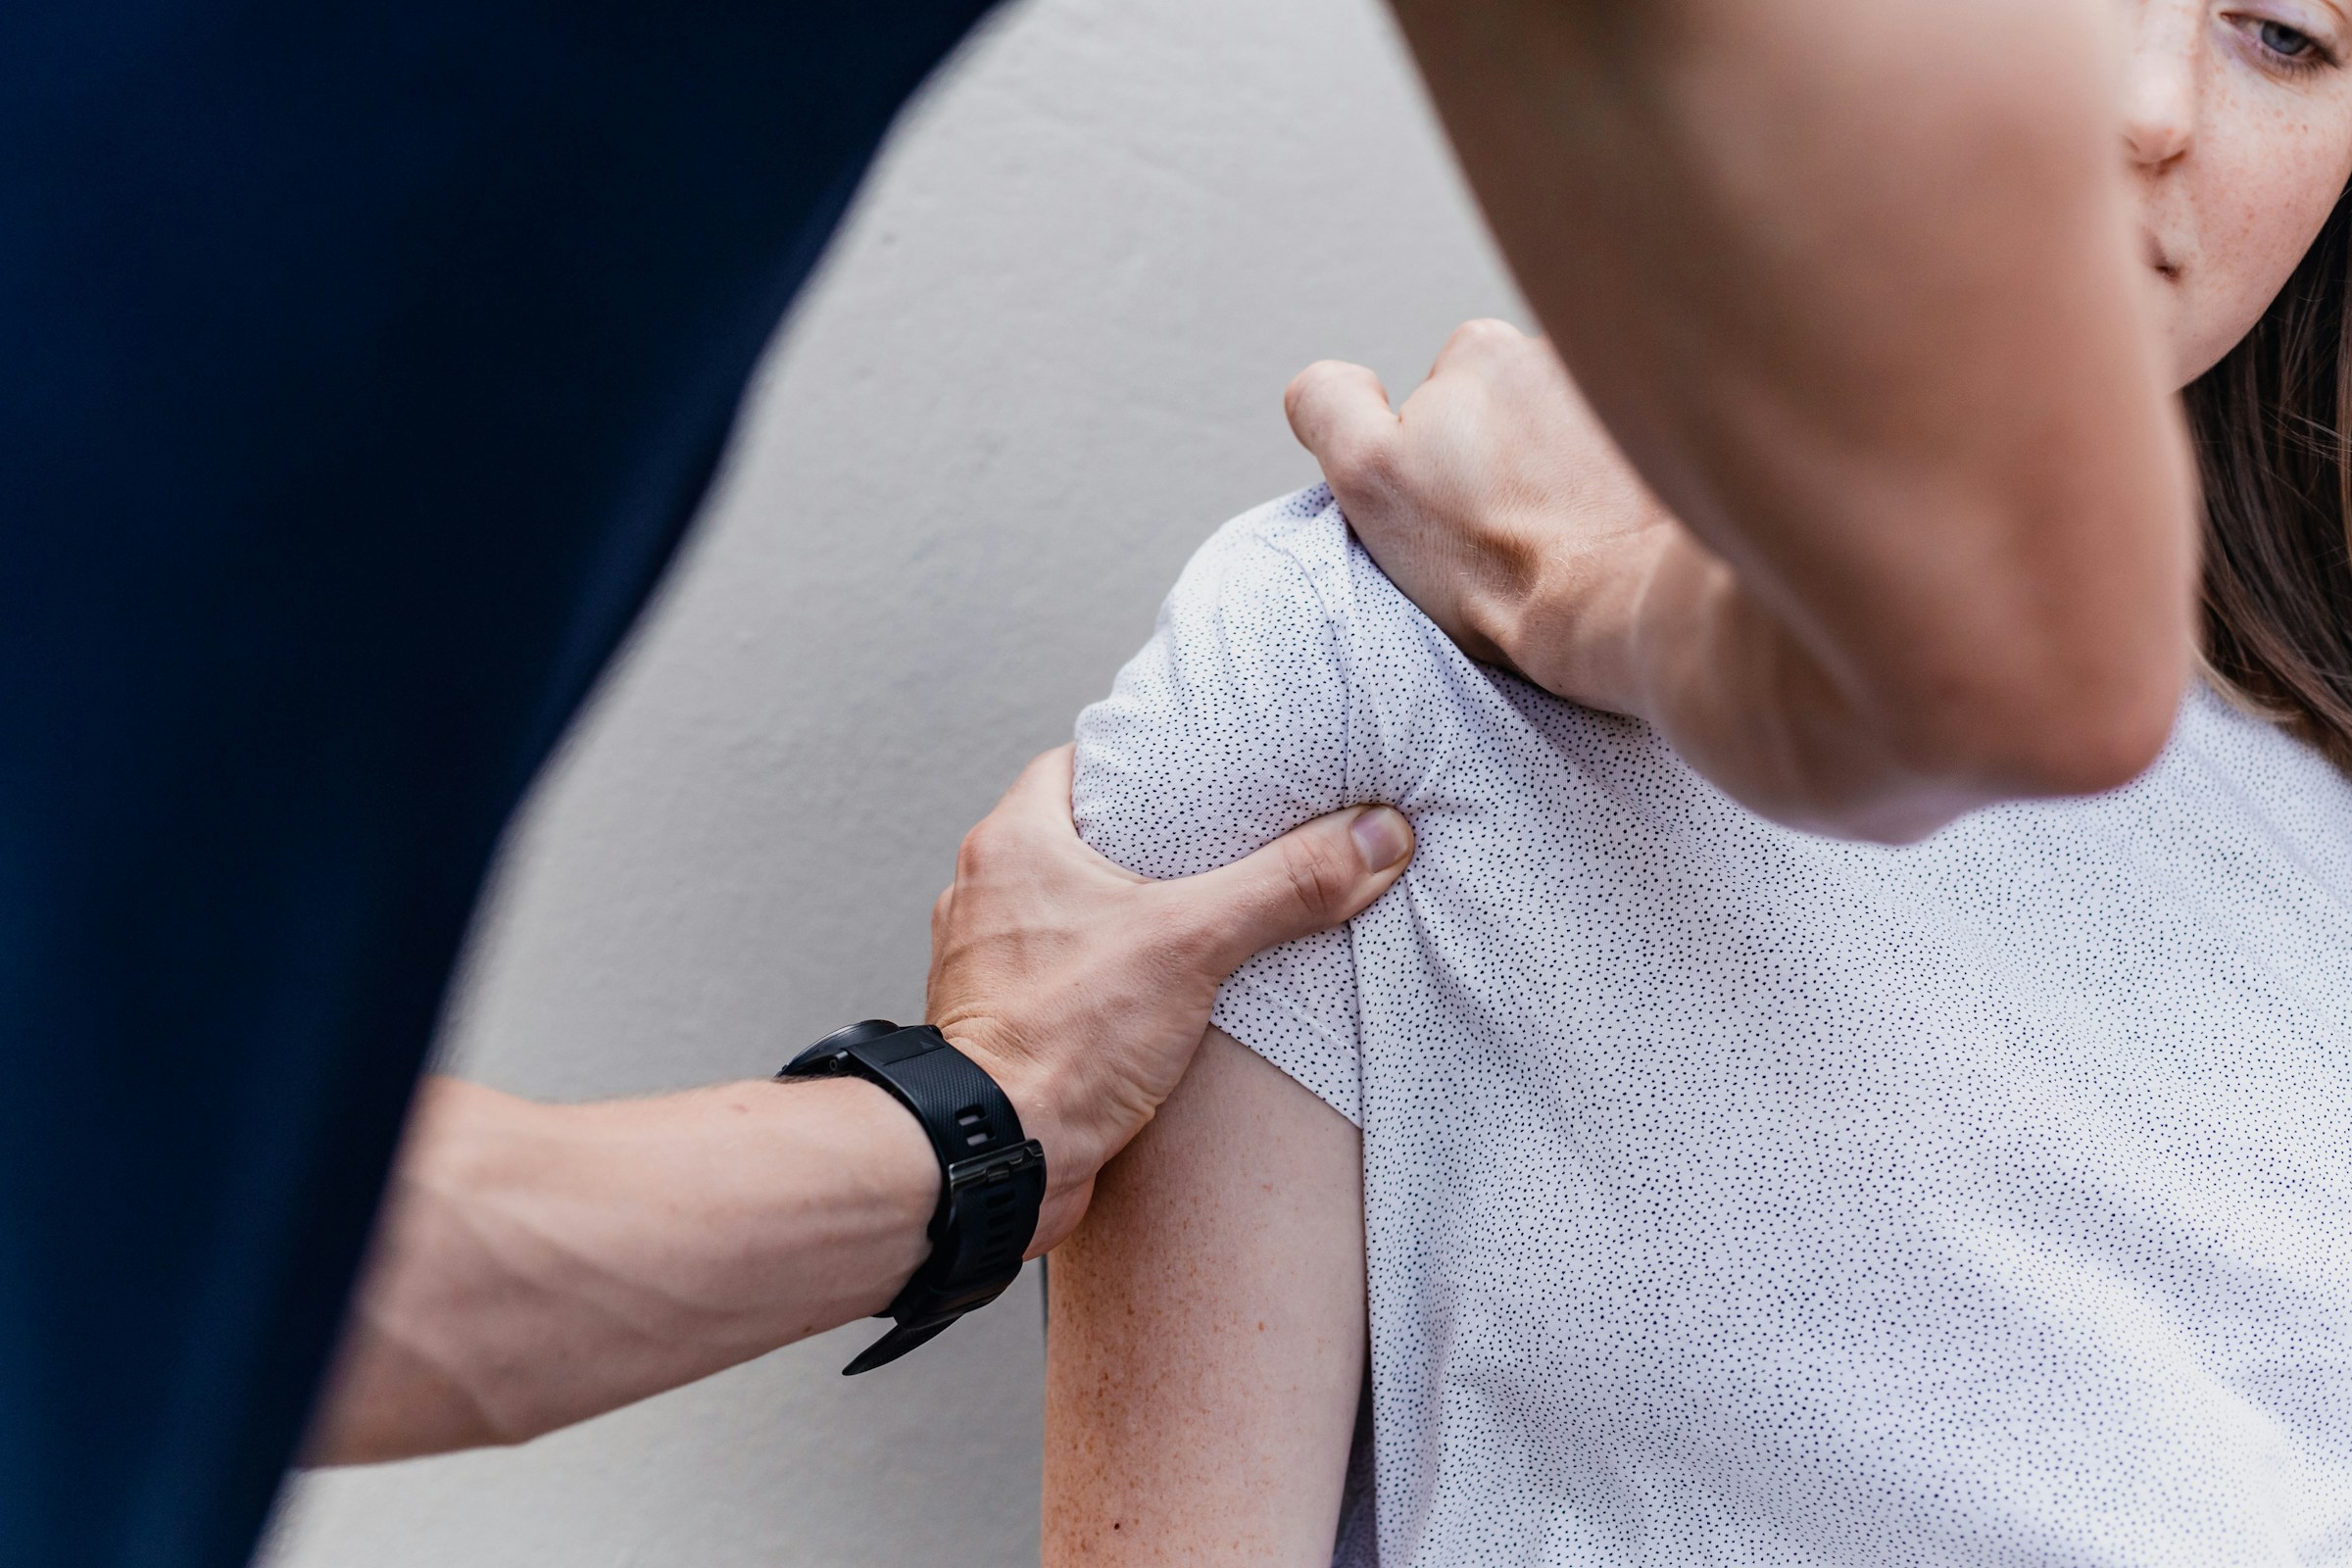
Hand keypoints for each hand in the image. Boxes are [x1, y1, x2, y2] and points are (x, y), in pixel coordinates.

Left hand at [926, 745, 1411, 1253]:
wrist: (998, 1157)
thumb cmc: (1059, 1042)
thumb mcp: (1193, 943)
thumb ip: (1287, 884)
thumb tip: (1376, 836)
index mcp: (1013, 843)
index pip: (1076, 764)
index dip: (1141, 761)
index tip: (1200, 768)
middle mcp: (987, 893)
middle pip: (1080, 838)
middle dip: (1150, 841)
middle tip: (1222, 840)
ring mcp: (989, 962)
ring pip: (1071, 912)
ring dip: (1129, 914)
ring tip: (1204, 914)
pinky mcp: (1005, 1023)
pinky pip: (1066, 975)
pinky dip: (1112, 975)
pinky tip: (1164, 992)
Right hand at [1285, 319, 1681, 718]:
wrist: (1622, 606)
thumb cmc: (1497, 561)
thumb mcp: (1373, 478)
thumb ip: (1329, 407)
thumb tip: (1329, 382)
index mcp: (1479, 352)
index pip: (1436, 397)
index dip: (1432, 459)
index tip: (1456, 508)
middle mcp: (1558, 351)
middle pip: (1509, 413)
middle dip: (1504, 461)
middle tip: (1510, 532)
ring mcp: (1629, 390)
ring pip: (1569, 434)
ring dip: (1564, 474)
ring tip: (1566, 540)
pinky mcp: (1679, 436)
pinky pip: (1629, 457)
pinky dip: (1618, 488)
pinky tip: (1612, 534)